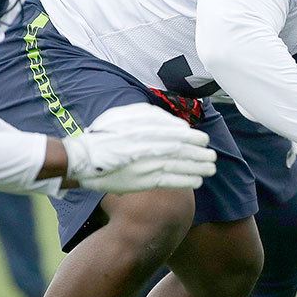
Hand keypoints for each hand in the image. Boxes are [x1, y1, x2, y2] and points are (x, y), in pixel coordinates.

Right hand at [63, 102, 215, 191]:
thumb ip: (151, 116)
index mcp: (144, 129)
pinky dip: (185, 181)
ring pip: (179, 166)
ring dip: (197, 167)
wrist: (83, 159)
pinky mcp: (143, 181)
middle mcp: (148, 146)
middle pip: (181, 150)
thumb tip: (178, 126)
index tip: (203, 140)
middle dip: (199, 154)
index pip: (176, 134)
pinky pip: (170, 181)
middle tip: (212, 156)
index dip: (193, 138)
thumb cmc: (104, 135)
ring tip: (211, 168)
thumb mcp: (124, 115)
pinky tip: (198, 181)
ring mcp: (146, 165)